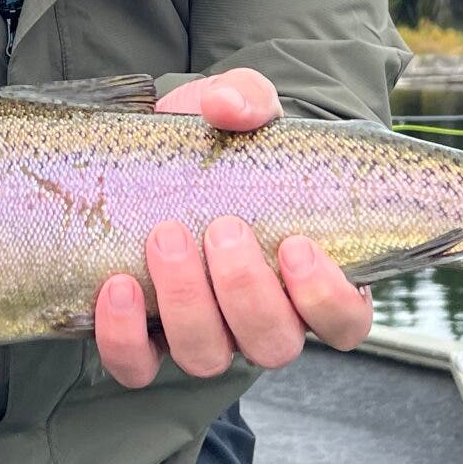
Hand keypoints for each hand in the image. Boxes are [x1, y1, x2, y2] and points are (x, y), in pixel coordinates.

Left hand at [93, 68, 373, 387]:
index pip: (346, 322)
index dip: (328, 299)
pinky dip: (124, 336)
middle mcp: (263, 320)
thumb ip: (247, 99)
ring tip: (165, 238)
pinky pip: (137, 365)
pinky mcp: (145, 342)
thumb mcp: (243, 110)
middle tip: (222, 228)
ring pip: (208, 358)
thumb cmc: (226, 143)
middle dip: (247, 291)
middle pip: (273, 344)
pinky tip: (116, 285)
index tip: (296, 245)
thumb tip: (228, 105)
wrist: (164, 156)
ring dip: (188, 304)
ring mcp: (205, 336)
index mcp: (308, 280)